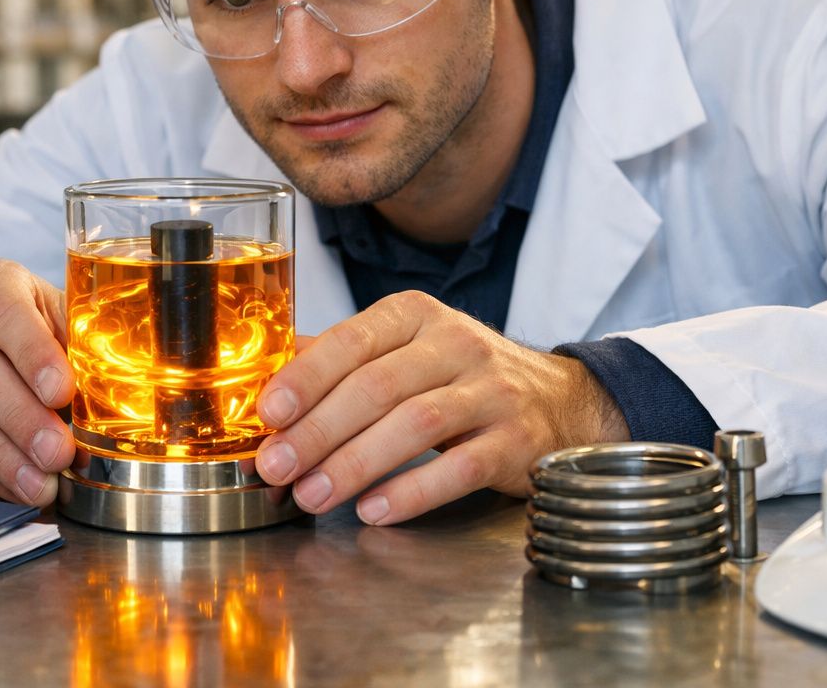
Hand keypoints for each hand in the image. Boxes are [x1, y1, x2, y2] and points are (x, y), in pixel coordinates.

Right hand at [0, 260, 75, 506]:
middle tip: (58, 452)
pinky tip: (21, 485)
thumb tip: (116, 392)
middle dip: (21, 419)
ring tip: (42, 483)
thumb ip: (83, 342)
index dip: (33, 354)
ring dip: (3, 455)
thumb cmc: (30, 325)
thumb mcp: (59, 313)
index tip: (61, 392)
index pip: (6, 313)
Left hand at [252, 291, 628, 525]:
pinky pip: (461, 467)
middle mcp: (457, 344)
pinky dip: (414, 492)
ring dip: (356, 463)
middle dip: (319, 430)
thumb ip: (340, 359)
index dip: (308, 376)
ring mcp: (492, 391)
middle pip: (378, 386)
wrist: (560, 401)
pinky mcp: (517, 440)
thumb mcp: (405, 349)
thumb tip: (266, 378)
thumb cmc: (463, 376)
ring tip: (313, 495)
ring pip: (416, 424)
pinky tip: (375, 510)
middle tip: (276, 466)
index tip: (269, 411)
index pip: (354, 340)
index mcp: (417, 316)